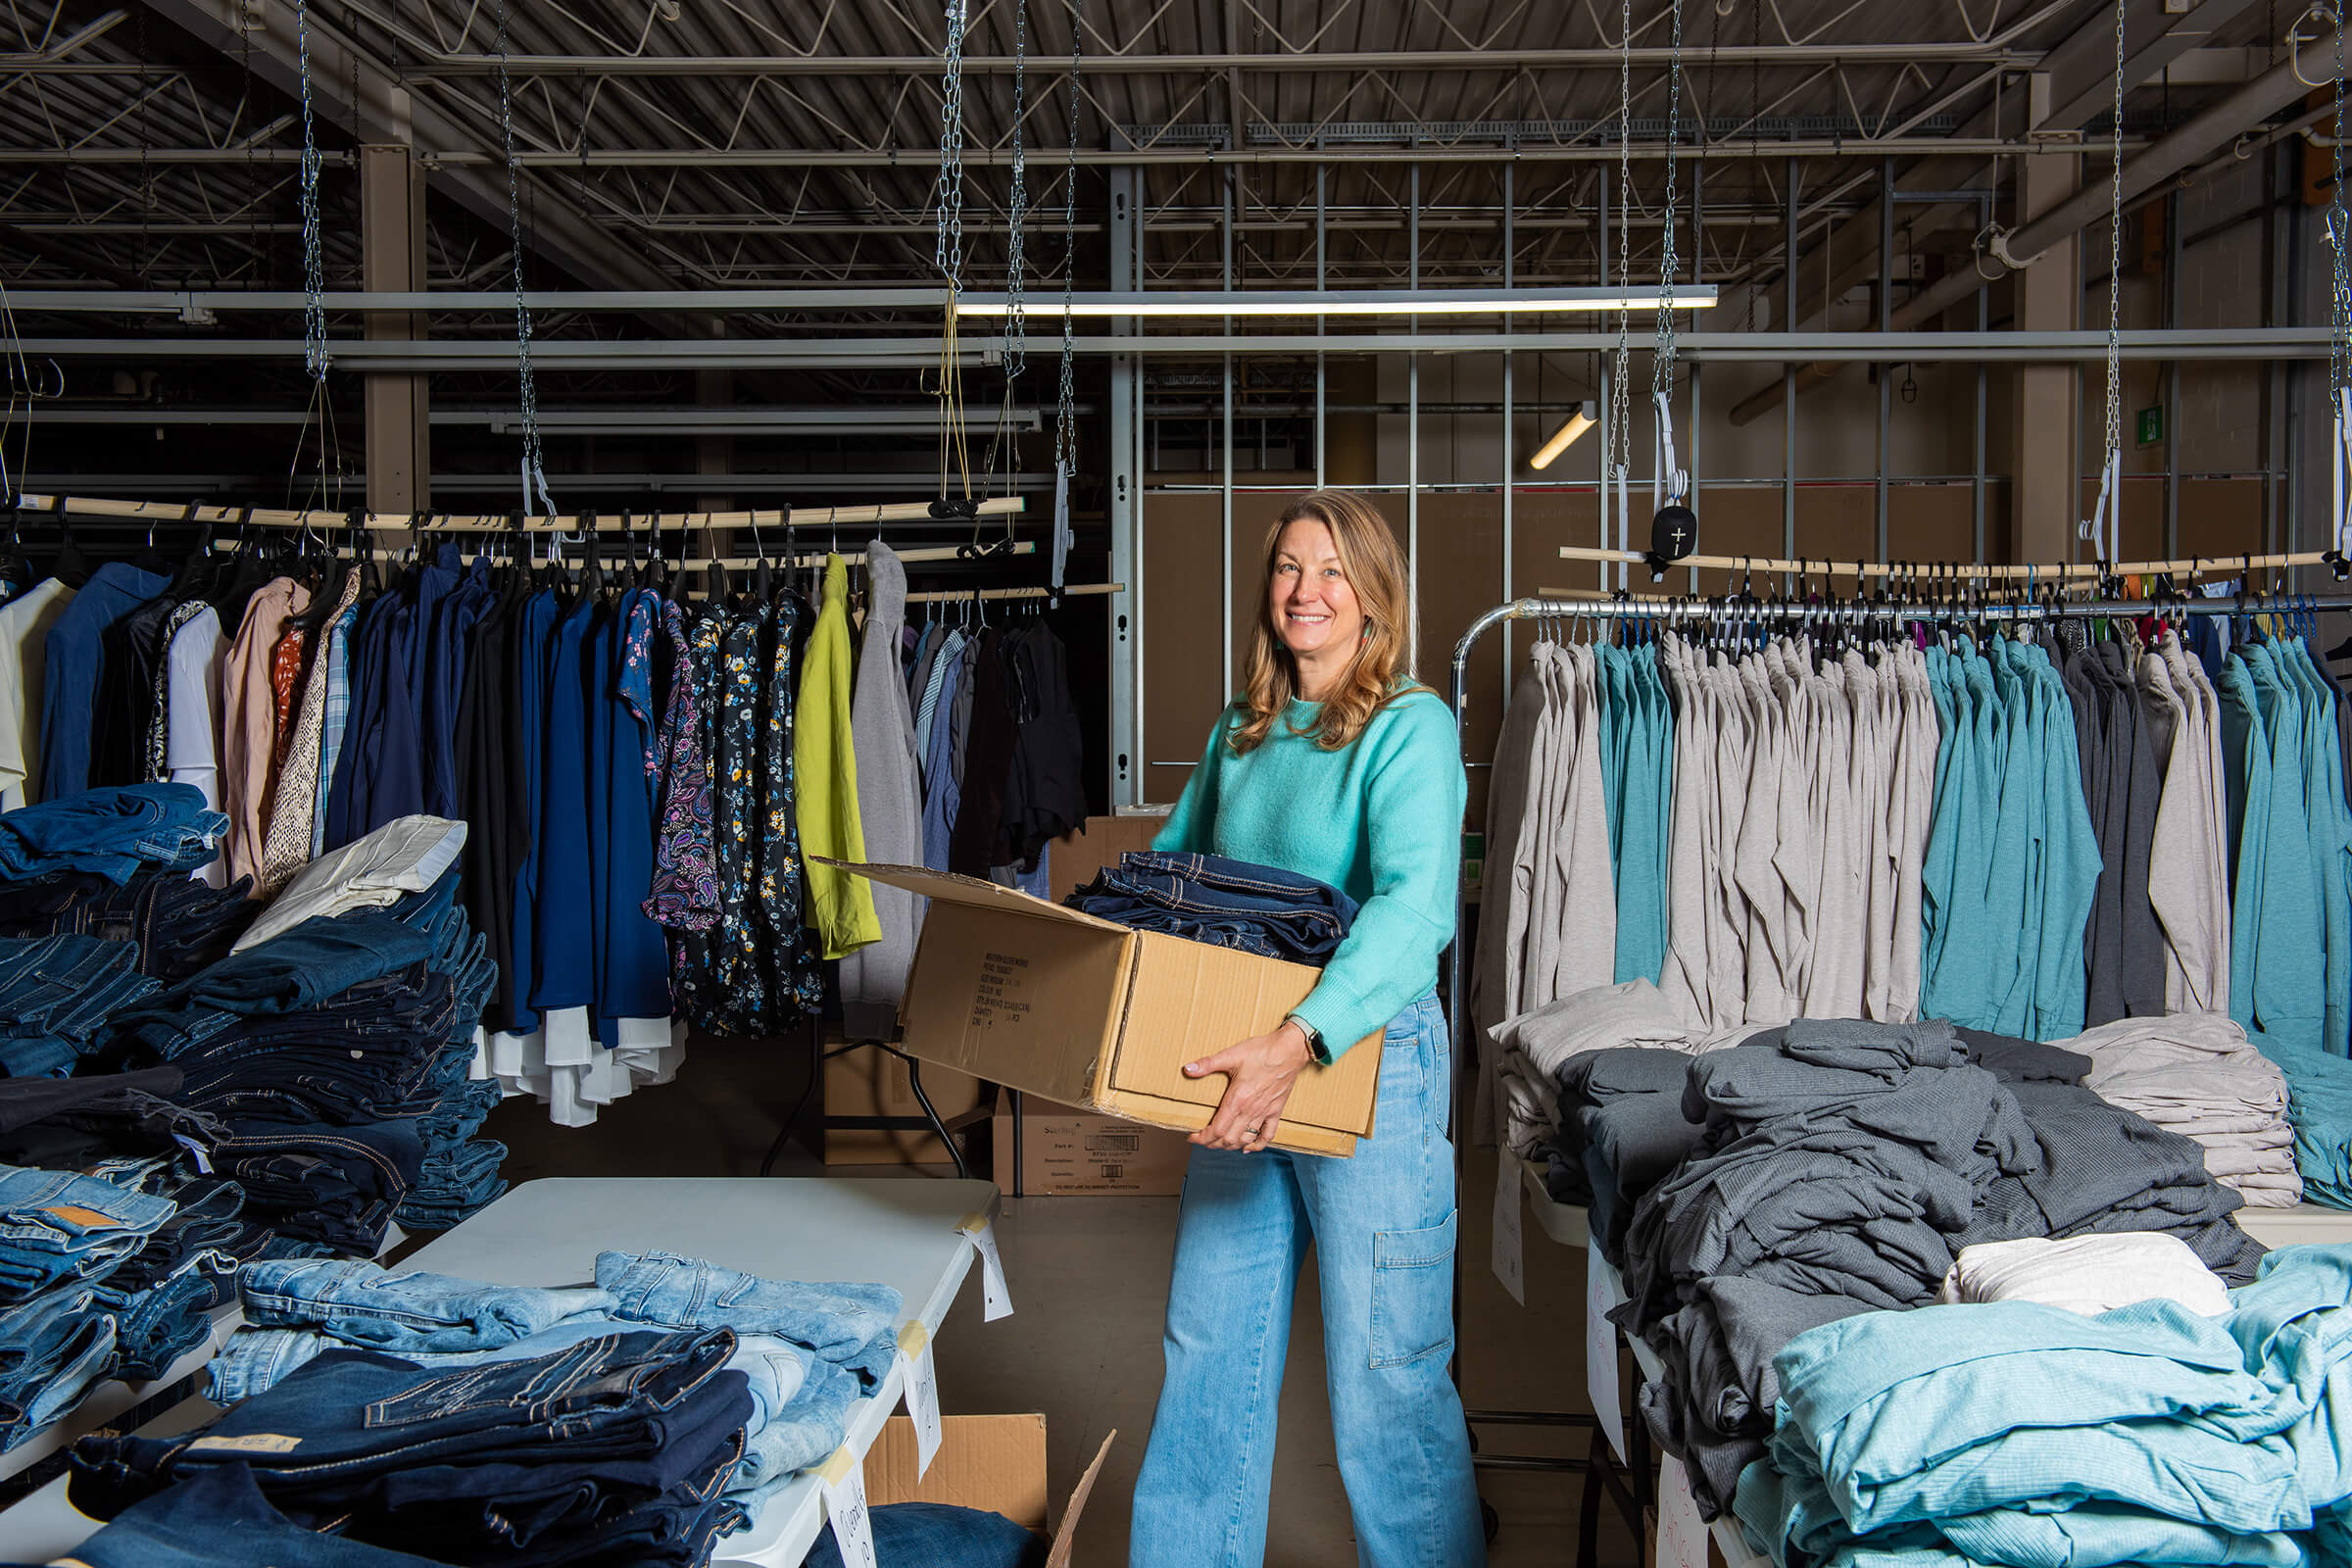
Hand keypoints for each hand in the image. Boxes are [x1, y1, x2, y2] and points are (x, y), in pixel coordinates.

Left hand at [1184, 1021, 1313, 1152]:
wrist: (1290, 1050)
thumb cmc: (1262, 1051)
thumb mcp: (1232, 1055)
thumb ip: (1208, 1064)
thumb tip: (1187, 1069)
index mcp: (1237, 1100)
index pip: (1216, 1130)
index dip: (1202, 1138)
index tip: (1192, 1137)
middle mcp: (1250, 1111)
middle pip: (1228, 1139)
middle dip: (1212, 1143)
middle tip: (1202, 1140)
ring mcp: (1264, 1113)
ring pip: (1245, 1140)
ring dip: (1230, 1145)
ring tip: (1219, 1143)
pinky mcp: (1276, 1111)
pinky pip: (1268, 1135)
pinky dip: (1257, 1145)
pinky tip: (1248, 1147)